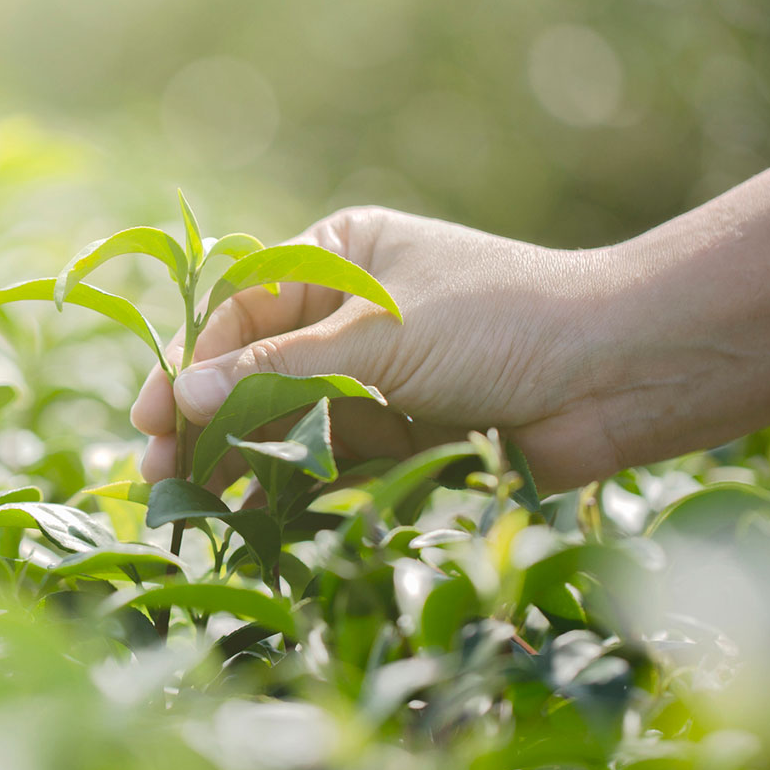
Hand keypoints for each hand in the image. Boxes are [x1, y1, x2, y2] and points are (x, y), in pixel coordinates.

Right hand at [130, 206, 623, 492]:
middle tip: (156, 468)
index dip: (191, 362)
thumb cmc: (499, 321)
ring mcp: (373, 377)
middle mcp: (349, 313)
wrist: (617, 373)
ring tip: (187, 499)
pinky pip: (326, 461)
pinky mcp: (399, 436)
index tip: (152, 413)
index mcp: (340, 256)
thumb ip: (279, 370)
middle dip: (204, 417)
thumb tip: (179, 399)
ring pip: (284, 419)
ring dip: (237, 456)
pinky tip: (244, 514)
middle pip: (253, 367)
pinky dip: (287, 486)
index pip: (242, 309)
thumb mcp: (380, 334)